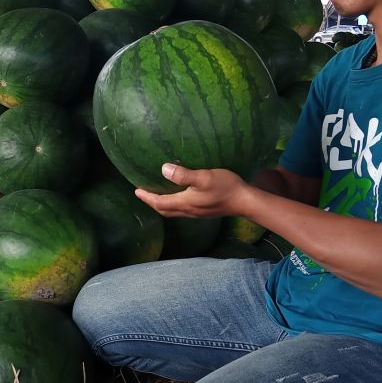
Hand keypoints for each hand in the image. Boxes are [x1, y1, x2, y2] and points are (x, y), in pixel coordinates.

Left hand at [135, 163, 250, 217]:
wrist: (245, 201)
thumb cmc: (225, 187)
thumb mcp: (204, 177)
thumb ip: (184, 174)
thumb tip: (163, 169)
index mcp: (185, 203)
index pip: (160, 203)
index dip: (147, 197)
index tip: (136, 190)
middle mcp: (189, 210)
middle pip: (164, 210)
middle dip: (152, 202)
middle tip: (143, 194)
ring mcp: (197, 212)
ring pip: (173, 211)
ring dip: (162, 204)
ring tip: (156, 194)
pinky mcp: (204, 211)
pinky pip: (182, 210)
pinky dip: (173, 204)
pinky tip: (178, 196)